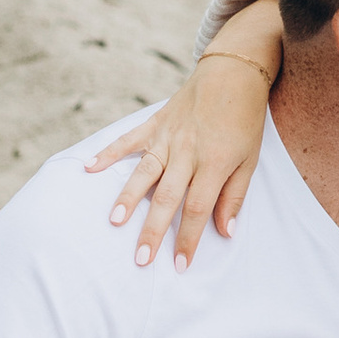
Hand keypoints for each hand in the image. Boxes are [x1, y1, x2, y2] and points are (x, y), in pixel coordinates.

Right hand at [88, 0, 281, 265]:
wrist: (234, 72)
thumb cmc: (245, 120)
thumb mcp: (249, 159)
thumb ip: (235, 196)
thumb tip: (225, 232)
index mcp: (214, 163)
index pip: (198, 208)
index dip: (189, 239)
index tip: (180, 265)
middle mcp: (187, 152)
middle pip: (167, 197)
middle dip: (153, 231)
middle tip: (141, 259)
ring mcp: (167, 136)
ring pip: (144, 172)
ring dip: (128, 198)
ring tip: (114, 222)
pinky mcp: (155, 123)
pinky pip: (128, 140)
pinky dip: (108, 153)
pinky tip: (88, 168)